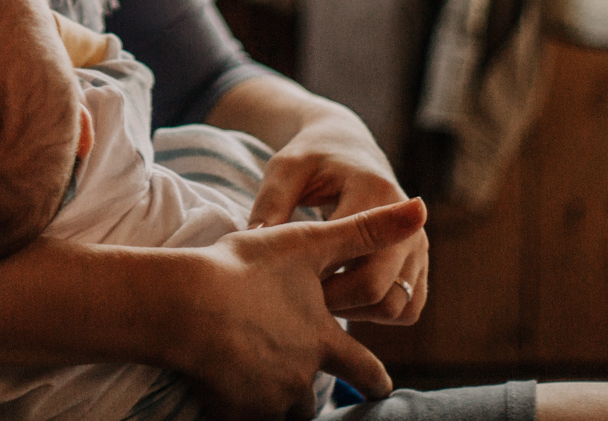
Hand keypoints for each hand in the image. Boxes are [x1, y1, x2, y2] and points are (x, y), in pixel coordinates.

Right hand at [173, 199, 426, 419]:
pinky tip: (224, 390)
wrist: (184, 304)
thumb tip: (422, 207)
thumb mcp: (308, 241)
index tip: (382, 385)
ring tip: (258, 384)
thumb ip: (366, 230)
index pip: (363, 368)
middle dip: (311, 398)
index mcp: (322, 340)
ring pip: (280, 411)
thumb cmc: (243, 269)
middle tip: (309, 398)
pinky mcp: (233, 411)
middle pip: (313, 400)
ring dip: (274, 400)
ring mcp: (267, 398)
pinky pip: (243, 417)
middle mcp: (301, 376)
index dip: (373, 377)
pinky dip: (240, 406)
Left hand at [248, 118, 428, 325]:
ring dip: (357, 313)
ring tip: (320, 297)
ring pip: (396, 307)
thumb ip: (272, 201)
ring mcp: (419, 247)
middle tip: (299, 299)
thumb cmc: (312, 158)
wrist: (348, 148)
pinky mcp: (419, 264)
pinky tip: (344, 299)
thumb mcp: (286, 167)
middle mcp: (408, 223)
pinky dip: (377, 315)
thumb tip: (256, 239)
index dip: (316, 277)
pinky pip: (408, 310)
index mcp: (375, 192)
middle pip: (378, 289)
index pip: (352, 254)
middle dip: (335, 302)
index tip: (286, 279)